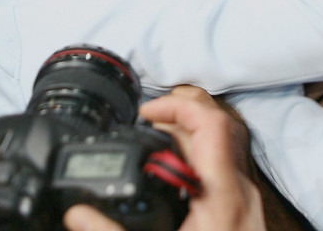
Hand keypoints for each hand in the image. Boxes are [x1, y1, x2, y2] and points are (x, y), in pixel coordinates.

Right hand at [63, 87, 265, 230]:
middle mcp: (239, 194)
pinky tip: (170, 178)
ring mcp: (244, 204)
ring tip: (153, 146)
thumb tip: (77, 215)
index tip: (145, 113)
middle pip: (217, 127)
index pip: (211, 124)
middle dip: (178, 115)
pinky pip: (220, 170)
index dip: (177, 105)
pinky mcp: (240, 216)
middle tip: (144, 126)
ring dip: (186, 137)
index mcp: (222, 197)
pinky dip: (194, 160)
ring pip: (221, 147)